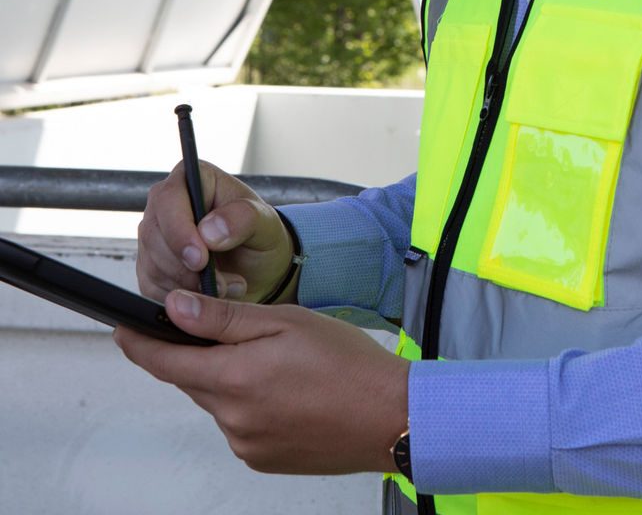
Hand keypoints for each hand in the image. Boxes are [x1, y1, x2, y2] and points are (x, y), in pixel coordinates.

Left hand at [113, 291, 405, 473]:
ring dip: (234, 379)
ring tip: (284, 363)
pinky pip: (241, 424)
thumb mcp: (287, 321)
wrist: (389, 415)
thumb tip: (175, 309)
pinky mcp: (262, 459)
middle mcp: (232, 417)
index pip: (165, 362)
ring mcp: (246, 443)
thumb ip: (226, 317)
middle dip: (205, 354)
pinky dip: (252, 403)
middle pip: (195, 379)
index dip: (139, 344)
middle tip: (244, 333)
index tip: (124, 329)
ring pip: (220, 400)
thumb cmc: (348, 363)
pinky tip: (289, 390)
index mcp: (234, 378)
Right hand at [137, 162, 294, 303]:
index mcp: (194, 179)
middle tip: (220, 282)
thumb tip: (209, 230)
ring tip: (225, 285)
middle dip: (186, 267)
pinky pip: (152, 287)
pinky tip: (207, 293)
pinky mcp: (150, 267)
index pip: (169, 199)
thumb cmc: (260, 236)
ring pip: (152, 264)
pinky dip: (181, 296)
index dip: (179, 230)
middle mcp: (167, 204)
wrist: (257, 268)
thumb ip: (243, 218)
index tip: (200, 259)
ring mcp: (155, 236)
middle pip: (154, 235)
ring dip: (188, 285)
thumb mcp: (265, 223)